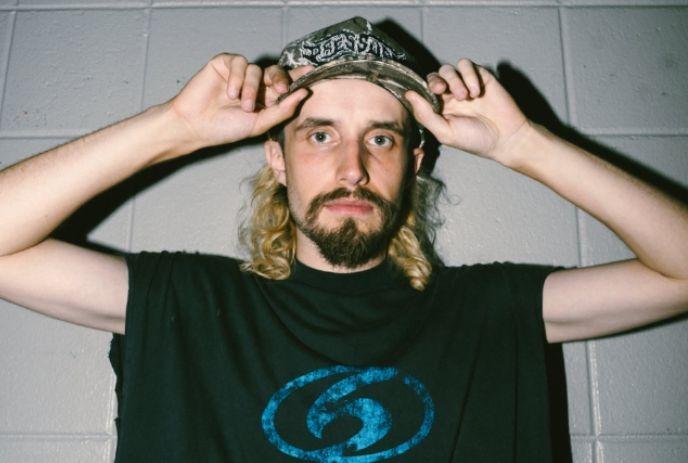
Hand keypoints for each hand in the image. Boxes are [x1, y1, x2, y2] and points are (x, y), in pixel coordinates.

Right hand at [164, 53, 313, 155]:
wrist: (196, 125)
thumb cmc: (226, 128)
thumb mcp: (259, 123)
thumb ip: (282, 110)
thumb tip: (304, 93)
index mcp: (264, 97)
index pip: (284, 84)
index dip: (298, 77)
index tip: (312, 72)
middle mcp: (254, 83)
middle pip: (275, 72)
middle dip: (280, 80)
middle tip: (280, 91)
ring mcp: (238, 73)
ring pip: (256, 70)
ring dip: (252, 89)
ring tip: (242, 106)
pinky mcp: (223, 64)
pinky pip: (238, 63)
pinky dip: (237, 78)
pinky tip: (230, 93)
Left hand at [405, 58, 532, 164]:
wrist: (505, 137)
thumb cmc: (474, 139)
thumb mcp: (445, 132)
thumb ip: (425, 114)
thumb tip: (409, 95)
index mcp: (438, 108)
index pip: (423, 91)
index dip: (421, 88)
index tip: (428, 94)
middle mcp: (449, 95)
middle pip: (434, 76)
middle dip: (436, 81)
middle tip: (442, 90)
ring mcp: (464, 84)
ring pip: (449, 69)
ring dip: (455, 80)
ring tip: (466, 97)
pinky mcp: (479, 76)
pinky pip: (467, 65)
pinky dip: (469, 75)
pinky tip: (476, 92)